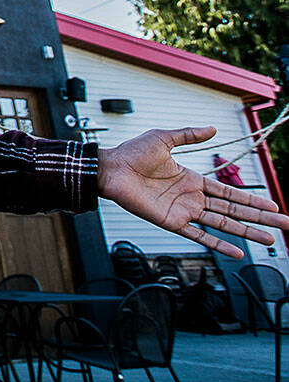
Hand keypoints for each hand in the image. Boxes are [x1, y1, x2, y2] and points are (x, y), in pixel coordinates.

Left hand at [98, 126, 288, 257]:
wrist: (111, 168)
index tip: (274, 206)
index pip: (230, 193)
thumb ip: (189, 135)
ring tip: (270, 241)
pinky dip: (218, 245)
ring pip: (223, 224)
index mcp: (193, 180)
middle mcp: (192, 198)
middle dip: (260, 218)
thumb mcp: (165, 138)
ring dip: (247, 233)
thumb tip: (212, 128)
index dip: (251, 200)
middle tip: (285, 225)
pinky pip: (199, 236)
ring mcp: (184, 211)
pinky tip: (238, 253)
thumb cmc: (132, 153)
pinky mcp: (172, 222)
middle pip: (233, 210)